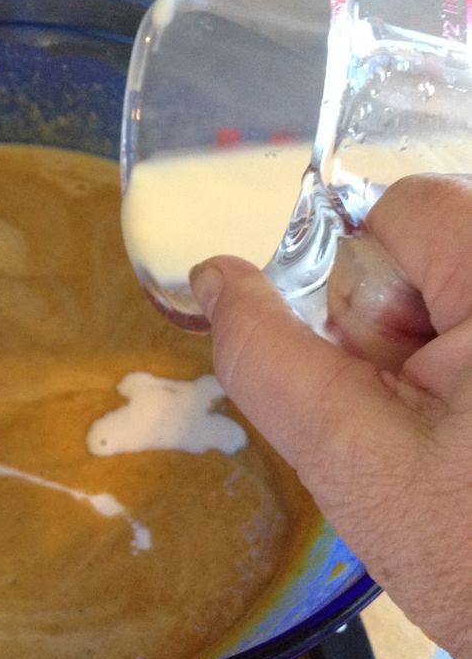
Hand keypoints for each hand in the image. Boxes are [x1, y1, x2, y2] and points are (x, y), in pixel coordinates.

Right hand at [190, 174, 471, 658]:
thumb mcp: (345, 451)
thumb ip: (265, 352)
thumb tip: (212, 274)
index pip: (405, 207)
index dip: (367, 288)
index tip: (387, 376)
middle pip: (435, 243)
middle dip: (400, 323)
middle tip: (421, 419)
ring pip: (453, 287)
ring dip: (429, 350)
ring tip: (451, 436)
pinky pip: (467, 328)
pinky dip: (457, 368)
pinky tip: (469, 437)